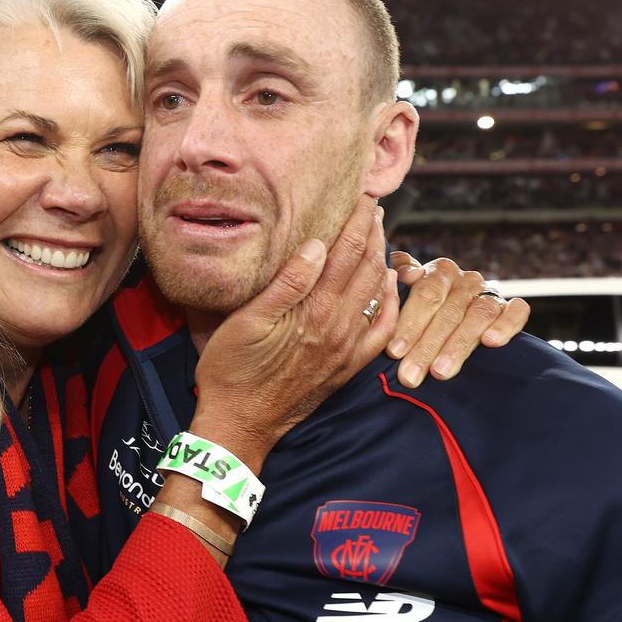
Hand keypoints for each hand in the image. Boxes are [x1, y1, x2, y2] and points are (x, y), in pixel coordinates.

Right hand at [190, 195, 396, 467]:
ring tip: (380, 235)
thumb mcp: (246, 322)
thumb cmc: (231, 371)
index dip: (358, 221)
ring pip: (377, 294)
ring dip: (382, 260)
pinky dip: (390, 303)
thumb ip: (286, 283)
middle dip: (374, 234)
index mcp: (314, 312)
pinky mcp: (347, 367)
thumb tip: (318, 245)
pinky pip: (381, 330)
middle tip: (374, 206)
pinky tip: (387, 286)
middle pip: (367, 269)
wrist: (239, 425)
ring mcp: (347, 349)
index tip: (364, 196)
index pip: (347, 254)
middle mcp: (339, 329)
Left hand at [386, 253, 529, 387]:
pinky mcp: (512, 307)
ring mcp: (491, 293)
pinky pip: (517, 311)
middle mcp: (466, 280)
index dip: (409, 324)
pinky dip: (506, 326)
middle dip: (427, 347)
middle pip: (448, 312)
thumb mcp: (404, 291)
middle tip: (411, 375)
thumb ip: (398, 279)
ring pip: (478, 316)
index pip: (425, 295)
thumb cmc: (422, 307)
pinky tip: (491, 342)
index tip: (394, 352)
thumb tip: (409, 274)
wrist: (455, 314)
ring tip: (441, 373)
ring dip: (458, 346)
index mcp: (439, 271)